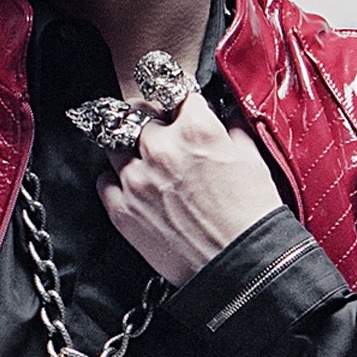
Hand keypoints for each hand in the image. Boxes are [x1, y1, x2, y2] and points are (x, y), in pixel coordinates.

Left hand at [95, 84, 280, 283]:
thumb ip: (230, 130)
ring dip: (127, 147)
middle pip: (135, 113)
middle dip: (146, 119)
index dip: (175, 97)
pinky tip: (131, 186)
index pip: (172, 89)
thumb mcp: (251, 159)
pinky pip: (104, 182)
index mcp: (195, 129)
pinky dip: (115, 181)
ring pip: (113, 144)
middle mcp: (160, 149)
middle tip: (152, 128)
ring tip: (141, 159)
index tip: (172, 102)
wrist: (241, 266)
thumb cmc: (251, 218)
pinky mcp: (122, 212)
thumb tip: (222, 120)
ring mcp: (136, 181)